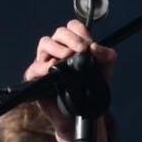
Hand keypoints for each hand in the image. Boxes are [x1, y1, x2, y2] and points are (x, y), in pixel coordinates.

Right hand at [24, 20, 117, 141]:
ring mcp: (46, 62)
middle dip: (71, 39)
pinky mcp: (37, 78)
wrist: (84, 114)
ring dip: (57, 48)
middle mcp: (58, 50)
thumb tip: (95, 47)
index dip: (80, 31)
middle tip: (82, 49)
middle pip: (59, 33)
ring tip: (68, 57)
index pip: (73, 27)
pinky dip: (43, 67)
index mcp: (73, 45)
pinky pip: (34, 68)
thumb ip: (106, 57)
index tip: (89, 42)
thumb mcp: (105, 71)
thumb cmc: (91, 89)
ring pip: (45, 44)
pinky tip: (53, 68)